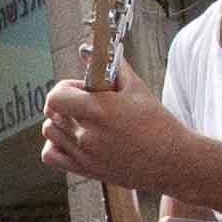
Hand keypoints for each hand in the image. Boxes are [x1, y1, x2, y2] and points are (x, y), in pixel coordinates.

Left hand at [37, 75, 201, 194]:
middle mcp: (87, 134)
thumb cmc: (158, 125)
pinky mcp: (85, 170)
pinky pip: (50, 155)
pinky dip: (56, 145)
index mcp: (99, 111)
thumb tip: (93, 52)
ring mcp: (84, 155)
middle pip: (52, 111)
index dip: (66, 87)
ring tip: (82, 120)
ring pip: (49, 131)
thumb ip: (114, 68)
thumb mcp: (138, 89)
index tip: (82, 88)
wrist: (172, 161)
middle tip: (85, 102)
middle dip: (66, 101)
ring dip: (60, 122)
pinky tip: (75, 140)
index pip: (56, 96)